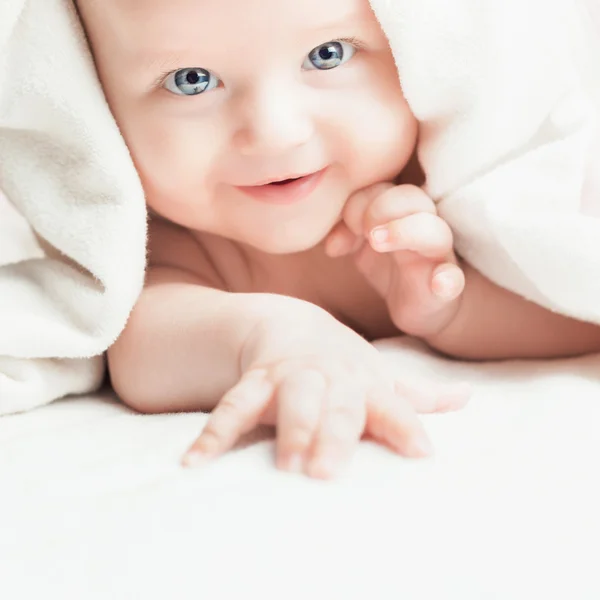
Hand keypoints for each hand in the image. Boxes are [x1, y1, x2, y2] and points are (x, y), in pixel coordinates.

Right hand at [182, 302, 468, 478]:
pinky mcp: (255, 380)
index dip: (405, 426)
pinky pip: (233, 405)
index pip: (389, 404)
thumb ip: (416, 394)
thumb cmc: (341, 362)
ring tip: (287, 466)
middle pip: (336, 404)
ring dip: (288, 429)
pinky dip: (214, 433)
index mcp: (363, 380)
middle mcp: (329, 376)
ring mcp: (290, 375)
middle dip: (335, 433)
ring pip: (290, 399)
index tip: (421, 454)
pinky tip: (195, 463)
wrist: (289, 323)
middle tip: (330, 471)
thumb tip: (466, 398)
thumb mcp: (377, 374)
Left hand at [325, 183, 464, 338]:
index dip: (359, 202)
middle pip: (412, 197)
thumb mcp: (361, 246)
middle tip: (364, 231)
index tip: (347, 228)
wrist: (420, 304)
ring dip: (405, 231)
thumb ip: (346, 233)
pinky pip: (455, 280)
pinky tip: (439, 284)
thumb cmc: (390, 265)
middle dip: (381, 207)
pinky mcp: (445, 289)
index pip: (383, 187)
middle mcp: (424, 226)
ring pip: (436, 232)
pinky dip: (448, 280)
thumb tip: (332, 244)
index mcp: (401, 211)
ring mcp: (438, 256)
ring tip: (377, 242)